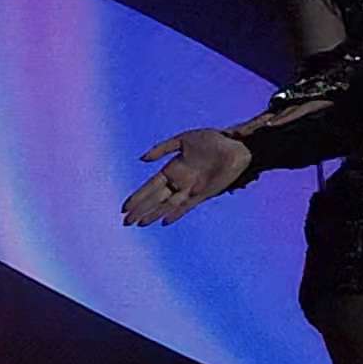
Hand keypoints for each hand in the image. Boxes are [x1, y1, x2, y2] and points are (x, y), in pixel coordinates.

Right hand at [123, 129, 254, 225]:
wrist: (238, 145)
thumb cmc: (214, 139)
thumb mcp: (184, 139)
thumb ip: (162, 149)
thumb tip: (142, 159)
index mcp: (172, 169)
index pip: (149, 187)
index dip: (137, 197)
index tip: (124, 207)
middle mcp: (179, 181)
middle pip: (155, 199)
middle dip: (140, 210)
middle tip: (126, 222)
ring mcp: (191, 189)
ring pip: (167, 205)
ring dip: (153, 214)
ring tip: (139, 224)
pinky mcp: (205, 194)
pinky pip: (186, 206)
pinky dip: (176, 214)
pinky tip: (164, 221)